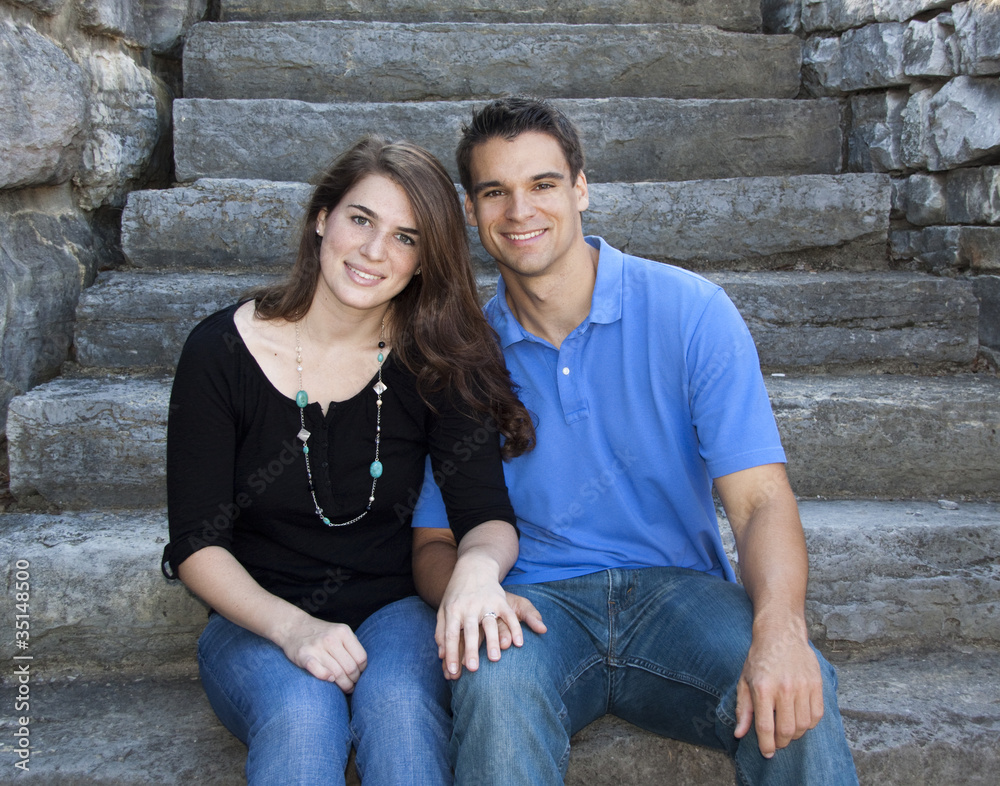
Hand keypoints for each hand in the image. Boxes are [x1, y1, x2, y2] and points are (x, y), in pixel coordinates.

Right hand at [276, 615, 367, 693]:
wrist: (293, 626)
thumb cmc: (321, 634)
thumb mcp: (339, 632)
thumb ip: (351, 646)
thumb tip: (364, 669)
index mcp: (343, 632)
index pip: (361, 658)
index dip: (362, 671)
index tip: (359, 676)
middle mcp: (331, 638)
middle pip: (350, 668)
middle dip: (354, 681)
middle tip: (353, 687)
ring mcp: (317, 647)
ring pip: (337, 673)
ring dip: (344, 685)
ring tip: (345, 689)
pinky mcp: (304, 656)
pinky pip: (319, 671)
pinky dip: (326, 678)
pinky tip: (330, 680)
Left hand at [435, 552, 546, 679]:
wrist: (473, 567)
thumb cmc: (456, 593)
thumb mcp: (444, 608)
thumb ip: (441, 631)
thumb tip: (440, 655)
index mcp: (453, 610)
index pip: (449, 634)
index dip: (451, 653)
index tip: (452, 671)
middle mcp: (469, 607)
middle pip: (469, 631)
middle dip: (471, 650)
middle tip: (473, 669)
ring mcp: (486, 603)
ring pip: (490, 624)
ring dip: (493, 641)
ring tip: (495, 659)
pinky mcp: (500, 600)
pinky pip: (509, 616)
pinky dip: (515, 629)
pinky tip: (519, 644)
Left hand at [734, 621, 823, 757]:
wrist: (780, 633)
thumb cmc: (760, 658)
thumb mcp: (744, 681)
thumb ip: (743, 709)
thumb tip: (740, 734)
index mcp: (763, 688)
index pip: (765, 727)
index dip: (766, 745)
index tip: (767, 753)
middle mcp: (784, 688)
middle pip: (786, 730)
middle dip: (781, 742)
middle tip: (777, 742)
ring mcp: (803, 685)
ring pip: (803, 725)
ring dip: (795, 734)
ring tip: (787, 730)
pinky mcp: (817, 683)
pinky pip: (817, 714)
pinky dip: (810, 723)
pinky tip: (800, 719)